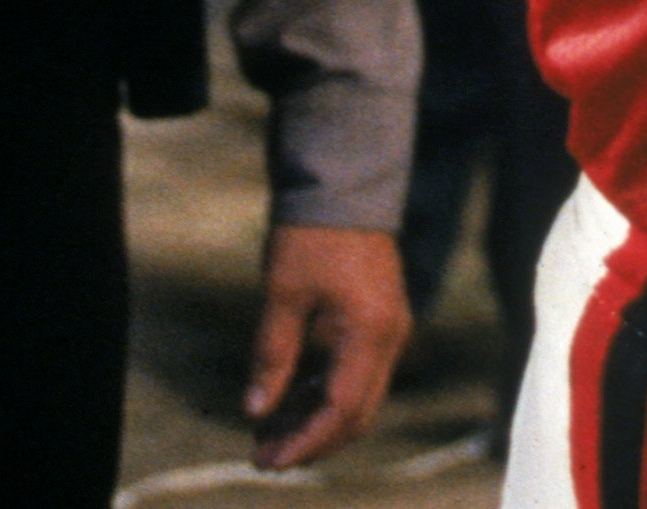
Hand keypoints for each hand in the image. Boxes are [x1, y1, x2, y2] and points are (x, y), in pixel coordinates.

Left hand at [245, 219, 409, 470]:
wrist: (344, 185)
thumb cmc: (311, 237)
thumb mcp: (283, 296)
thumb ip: (272, 358)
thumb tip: (255, 412)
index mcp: (370, 334)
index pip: (340, 412)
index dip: (303, 443)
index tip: (265, 460)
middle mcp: (391, 338)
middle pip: (356, 414)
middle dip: (312, 441)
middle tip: (264, 454)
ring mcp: (391, 329)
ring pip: (360, 398)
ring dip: (319, 421)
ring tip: (270, 432)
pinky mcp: (382, 320)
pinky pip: (360, 375)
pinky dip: (328, 395)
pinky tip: (292, 400)